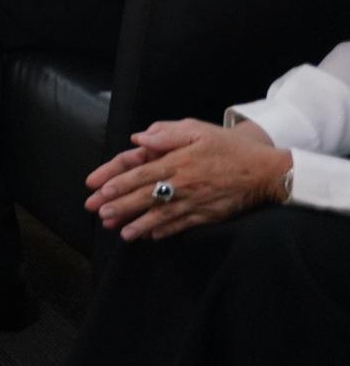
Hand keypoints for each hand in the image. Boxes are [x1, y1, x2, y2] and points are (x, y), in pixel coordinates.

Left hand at [88, 119, 292, 238]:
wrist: (265, 171)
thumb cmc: (228, 147)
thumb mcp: (197, 130)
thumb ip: (167, 134)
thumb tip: (138, 139)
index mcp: (178, 162)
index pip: (142, 174)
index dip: (119, 183)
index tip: (100, 190)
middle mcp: (183, 184)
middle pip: (146, 197)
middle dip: (120, 206)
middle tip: (100, 214)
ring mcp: (196, 202)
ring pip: (162, 215)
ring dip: (139, 224)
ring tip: (121, 232)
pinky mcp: (208, 215)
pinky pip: (183, 225)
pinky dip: (166, 231)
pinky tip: (150, 236)